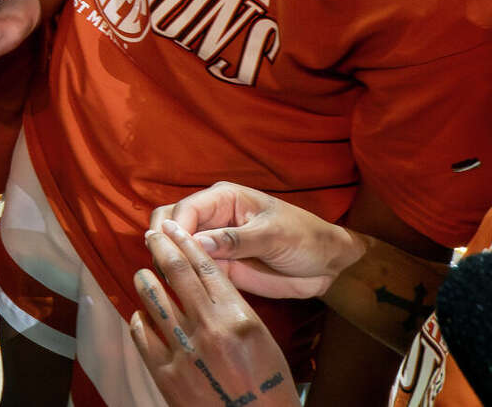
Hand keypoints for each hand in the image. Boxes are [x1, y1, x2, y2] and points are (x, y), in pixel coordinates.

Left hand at [130, 220, 302, 406]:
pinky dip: (140, 318)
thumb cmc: (267, 385)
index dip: (186, 242)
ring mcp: (184, 351)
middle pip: (176, 273)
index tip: (173, 228)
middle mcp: (209, 329)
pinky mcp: (165, 374)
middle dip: (161, 247)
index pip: (205, 266)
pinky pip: (142, 334)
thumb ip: (232, 307)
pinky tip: (142, 314)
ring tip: (142, 274)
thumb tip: (205, 280)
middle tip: (152, 235)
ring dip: (145, 280)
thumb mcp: (261, 338)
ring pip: (153, 298)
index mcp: (238, 318)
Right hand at [151, 184, 365, 300]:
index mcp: (223, 199)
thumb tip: (196, 241)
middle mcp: (212, 218)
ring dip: (170, 261)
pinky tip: (185, 292)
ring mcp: (214, 244)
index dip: (175, 231)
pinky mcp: (220, 267)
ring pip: (176, 247)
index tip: (174, 255)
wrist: (328, 265)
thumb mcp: (274, 235)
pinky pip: (193, 270)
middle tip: (169, 269)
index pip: (185, 210)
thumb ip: (236, 239)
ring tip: (176, 282)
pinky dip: (184, 278)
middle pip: (170, 223)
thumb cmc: (305, 238)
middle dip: (163, 243)